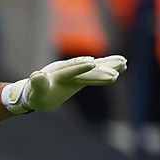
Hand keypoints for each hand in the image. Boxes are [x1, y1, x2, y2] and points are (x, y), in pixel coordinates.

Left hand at [3, 55, 126, 113]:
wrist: (38, 91)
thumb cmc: (36, 95)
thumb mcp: (35, 94)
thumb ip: (37, 85)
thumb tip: (36, 76)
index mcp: (57, 74)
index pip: (70, 70)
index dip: (80, 67)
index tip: (92, 63)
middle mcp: (69, 68)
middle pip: (86, 69)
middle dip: (100, 70)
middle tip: (116, 72)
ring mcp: (77, 69)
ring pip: (95, 67)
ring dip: (108, 65)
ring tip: (124, 63)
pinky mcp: (83, 73)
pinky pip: (97, 69)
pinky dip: (108, 66)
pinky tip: (123, 64)